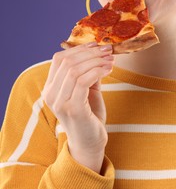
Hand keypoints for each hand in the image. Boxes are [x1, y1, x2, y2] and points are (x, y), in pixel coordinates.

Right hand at [42, 42, 113, 172]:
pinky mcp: (73, 109)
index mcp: (51, 88)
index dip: (79, 49)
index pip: (59, 59)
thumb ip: (89, 74)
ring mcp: (60, 102)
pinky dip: (97, 71)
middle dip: (91, 53)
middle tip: (108, 51)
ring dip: (96, 61)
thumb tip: (99, 54)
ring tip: (111, 60)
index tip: (97, 45)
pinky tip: (108, 70)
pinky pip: (83, 82)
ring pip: (75, 70)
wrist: (90, 143)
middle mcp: (51, 94)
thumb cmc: (90, 117)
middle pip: (68, 62)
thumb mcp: (88, 91)